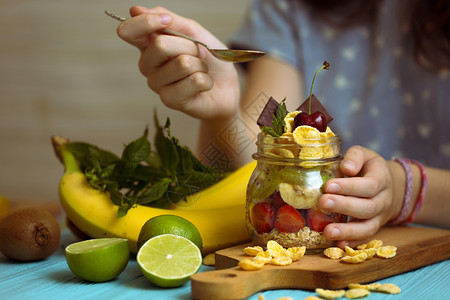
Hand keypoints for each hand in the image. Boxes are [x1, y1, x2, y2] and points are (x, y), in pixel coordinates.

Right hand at [116, 6, 239, 119]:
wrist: (226, 86)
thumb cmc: (208, 59)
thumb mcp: (192, 31)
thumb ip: (169, 20)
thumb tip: (135, 10)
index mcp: (148, 45)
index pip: (128, 31)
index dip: (146, 22)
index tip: (167, 21)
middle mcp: (147, 65)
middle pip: (160, 45)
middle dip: (190, 46)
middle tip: (198, 54)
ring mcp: (157, 84)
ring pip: (182, 63)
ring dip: (201, 65)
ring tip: (201, 70)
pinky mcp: (169, 100)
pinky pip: (194, 81)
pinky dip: (206, 80)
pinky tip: (203, 86)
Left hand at [318, 146, 396, 247]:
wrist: (389, 186)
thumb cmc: (368, 168)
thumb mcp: (364, 155)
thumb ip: (355, 157)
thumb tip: (347, 167)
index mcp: (381, 179)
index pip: (369, 185)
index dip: (349, 187)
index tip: (328, 186)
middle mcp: (383, 200)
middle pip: (367, 207)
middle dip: (344, 206)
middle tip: (323, 203)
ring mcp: (379, 217)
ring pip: (368, 227)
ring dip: (347, 231)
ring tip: (327, 231)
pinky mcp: (373, 228)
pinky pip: (365, 238)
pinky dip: (352, 242)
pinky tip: (337, 244)